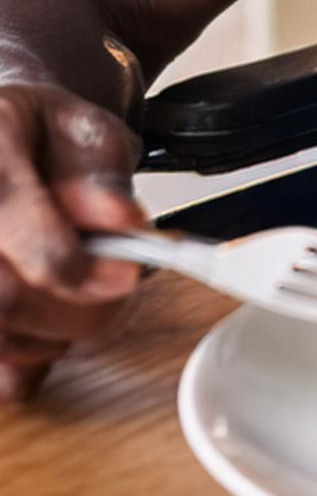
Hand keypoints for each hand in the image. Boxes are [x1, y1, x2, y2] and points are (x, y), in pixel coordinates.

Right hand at [0, 81, 145, 401]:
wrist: (8, 146)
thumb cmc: (41, 142)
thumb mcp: (83, 132)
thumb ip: (100, 173)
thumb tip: (122, 219)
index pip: (22, 232)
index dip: (76, 268)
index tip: (127, 275)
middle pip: (5, 300)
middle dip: (78, 309)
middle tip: (119, 290)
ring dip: (53, 336)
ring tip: (82, 297)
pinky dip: (27, 363)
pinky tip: (46, 325)